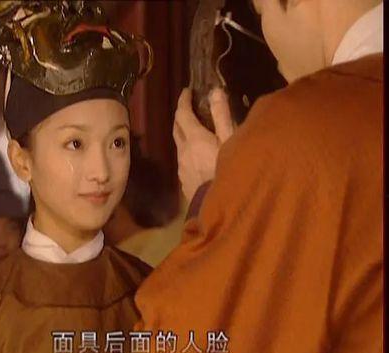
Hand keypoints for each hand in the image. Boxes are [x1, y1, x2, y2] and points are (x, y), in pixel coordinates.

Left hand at [173, 87, 233, 202]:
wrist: (218, 207)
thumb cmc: (228, 171)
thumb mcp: (230, 141)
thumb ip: (222, 116)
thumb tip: (215, 92)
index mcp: (194, 138)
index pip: (182, 114)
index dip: (183, 100)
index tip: (186, 91)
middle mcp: (183, 150)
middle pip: (176, 127)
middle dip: (180, 115)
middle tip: (188, 107)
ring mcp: (181, 166)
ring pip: (178, 144)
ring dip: (183, 133)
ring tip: (194, 130)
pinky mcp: (183, 180)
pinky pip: (182, 159)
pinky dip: (187, 149)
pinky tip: (197, 154)